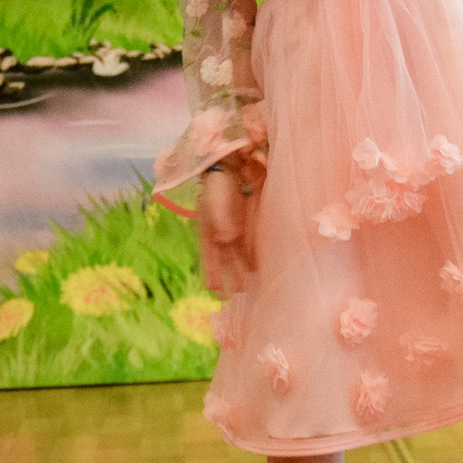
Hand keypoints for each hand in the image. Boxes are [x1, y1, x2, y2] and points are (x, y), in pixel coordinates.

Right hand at [196, 162, 255, 298]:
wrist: (229, 166)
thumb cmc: (217, 185)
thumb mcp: (215, 203)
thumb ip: (220, 221)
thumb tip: (226, 239)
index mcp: (208, 231)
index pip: (209, 257)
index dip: (211, 273)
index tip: (212, 290)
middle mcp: (221, 233)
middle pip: (225, 260)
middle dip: (228, 277)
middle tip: (232, 296)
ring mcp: (234, 228)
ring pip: (238, 254)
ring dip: (240, 270)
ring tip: (243, 287)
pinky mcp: (246, 221)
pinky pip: (249, 243)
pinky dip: (251, 255)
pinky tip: (255, 266)